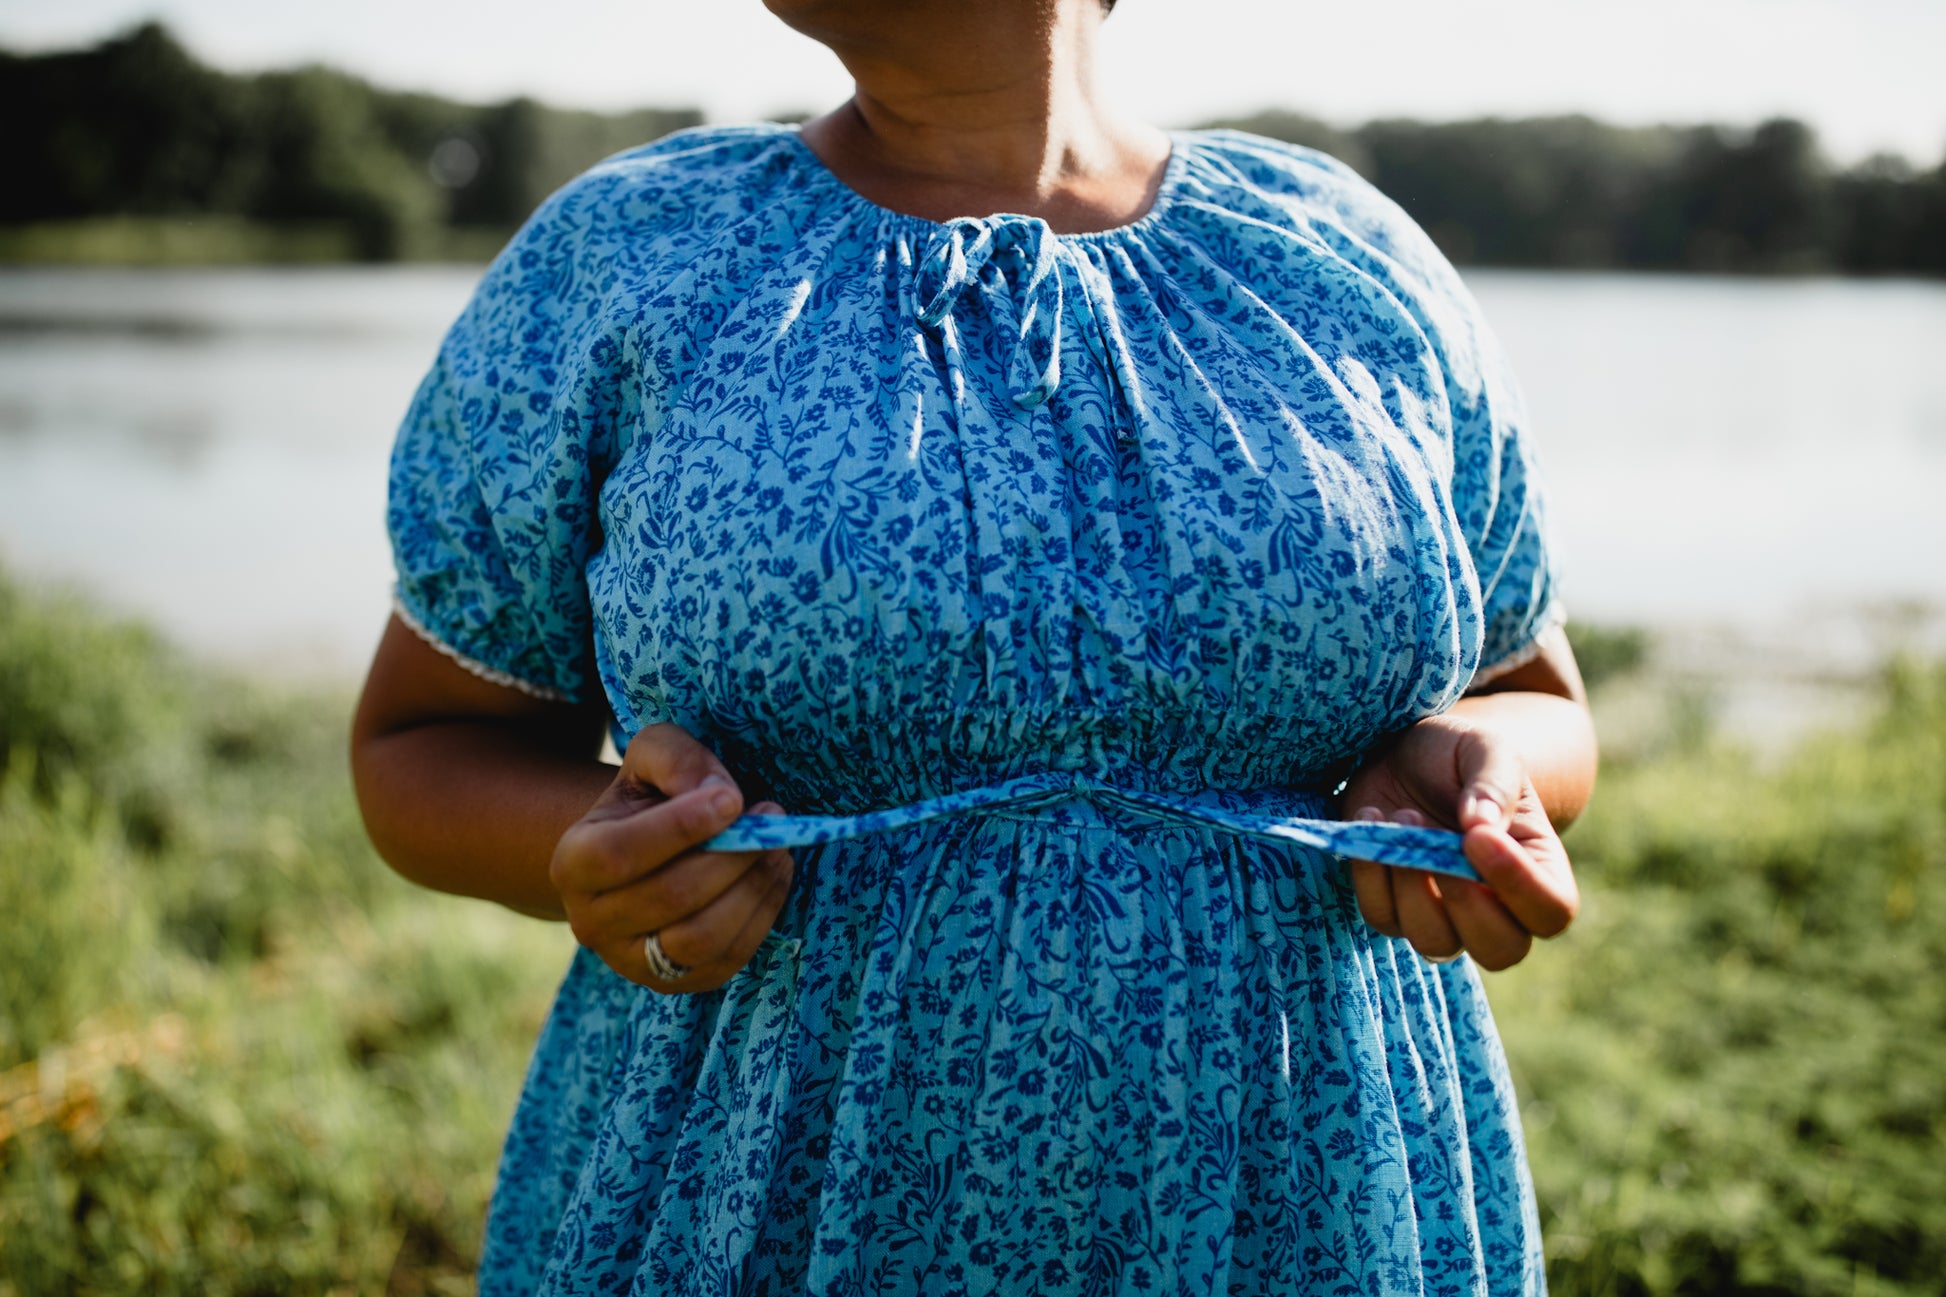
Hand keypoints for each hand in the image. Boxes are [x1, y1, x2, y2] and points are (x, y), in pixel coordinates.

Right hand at [549, 723, 793, 992]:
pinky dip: (762, 915)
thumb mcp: (651, 758)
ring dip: (752, 889)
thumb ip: (676, 759)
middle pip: (670, 897)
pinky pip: (727, 958)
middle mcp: (591, 922)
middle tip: (771, 818)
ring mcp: (632, 961)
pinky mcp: (676, 982)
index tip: (733, 799)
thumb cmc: (649, 798)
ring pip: (702, 937)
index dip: (680, 827)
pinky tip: (772, 876)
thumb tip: (720, 794)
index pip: (619, 853)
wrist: (648, 851)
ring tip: (777, 847)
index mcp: (573, 863)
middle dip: (732, 856)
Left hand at [1340, 715, 1577, 969]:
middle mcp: (1498, 905)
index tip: (1476, 837)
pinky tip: (1371, 818)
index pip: (1551, 909)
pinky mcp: (1394, 908)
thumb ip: (1494, 783)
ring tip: (1400, 816)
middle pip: (1500, 950)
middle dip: (1463, 903)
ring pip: (1435, 942)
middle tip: (1434, 840)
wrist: (1405, 755)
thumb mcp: (1485, 748)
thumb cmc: (1457, 754)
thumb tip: (1480, 825)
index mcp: (1538, 866)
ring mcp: (1444, 915)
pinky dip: (1370, 875)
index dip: (1519, 886)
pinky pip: (1383, 917)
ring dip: (1411, 887)